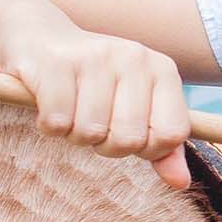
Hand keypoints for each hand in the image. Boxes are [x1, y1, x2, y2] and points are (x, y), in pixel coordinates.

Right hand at [0, 14, 191, 189]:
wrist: (41, 39)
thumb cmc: (96, 84)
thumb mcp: (136, 110)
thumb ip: (162, 147)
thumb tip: (181, 183)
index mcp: (162, 70)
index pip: (172, 134)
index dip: (148, 149)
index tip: (127, 133)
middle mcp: (134, 58)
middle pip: (129, 140)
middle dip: (105, 144)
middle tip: (93, 121)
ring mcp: (95, 57)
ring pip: (90, 134)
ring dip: (74, 134)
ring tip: (71, 109)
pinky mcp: (55, 62)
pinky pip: (57, 123)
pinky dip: (49, 125)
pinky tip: (49, 104)